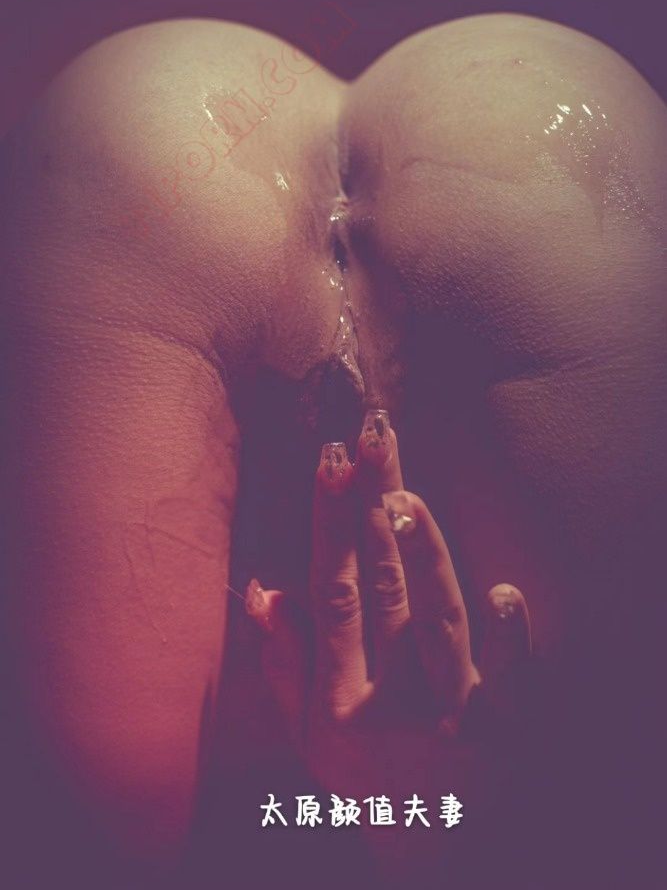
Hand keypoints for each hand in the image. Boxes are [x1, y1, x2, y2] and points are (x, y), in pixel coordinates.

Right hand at [246, 410, 531, 818]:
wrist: (432, 850)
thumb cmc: (365, 776)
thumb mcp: (309, 731)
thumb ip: (284, 660)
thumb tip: (264, 587)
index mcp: (335, 698)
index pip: (331, 593)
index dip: (329, 523)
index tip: (330, 459)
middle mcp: (386, 702)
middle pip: (379, 588)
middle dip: (372, 507)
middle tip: (371, 435)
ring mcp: (447, 714)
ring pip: (433, 619)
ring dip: (421, 553)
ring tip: (405, 489)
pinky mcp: (501, 729)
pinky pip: (508, 680)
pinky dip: (510, 639)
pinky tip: (506, 593)